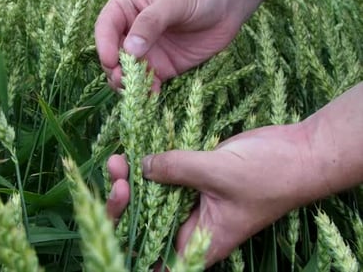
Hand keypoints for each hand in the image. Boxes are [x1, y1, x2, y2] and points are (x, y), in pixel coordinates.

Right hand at [95, 0, 267, 90]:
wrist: (229, 7)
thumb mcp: (173, 2)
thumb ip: (151, 23)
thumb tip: (130, 49)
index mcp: (127, 8)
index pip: (106, 27)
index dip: (104, 44)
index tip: (111, 59)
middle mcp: (132, 32)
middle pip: (113, 54)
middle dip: (115, 69)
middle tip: (122, 78)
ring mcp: (146, 52)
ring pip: (127, 72)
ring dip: (128, 83)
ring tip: (134, 90)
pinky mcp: (162, 68)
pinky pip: (148, 83)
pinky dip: (147, 92)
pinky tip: (151, 96)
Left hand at [106, 122, 330, 266]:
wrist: (300, 153)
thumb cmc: (270, 175)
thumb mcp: (219, 173)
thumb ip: (176, 169)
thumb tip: (141, 166)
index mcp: (198, 242)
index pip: (154, 259)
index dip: (128, 248)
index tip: (109, 225)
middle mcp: (191, 226)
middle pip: (145, 224)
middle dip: (123, 203)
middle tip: (118, 171)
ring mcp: (192, 202)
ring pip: (151, 198)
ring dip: (132, 180)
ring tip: (119, 157)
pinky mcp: (196, 180)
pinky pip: (165, 177)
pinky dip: (150, 166)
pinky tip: (134, 151)